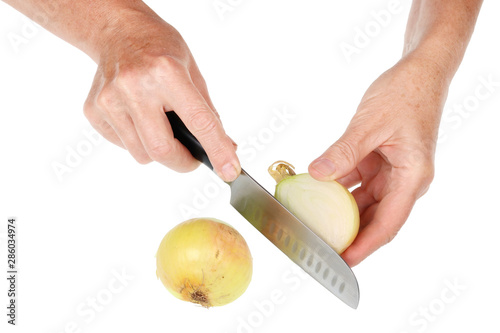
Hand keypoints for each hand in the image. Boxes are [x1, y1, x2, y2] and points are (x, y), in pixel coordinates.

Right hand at [83, 8, 239, 180]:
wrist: (117, 30)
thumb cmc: (159, 49)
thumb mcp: (192, 72)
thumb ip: (208, 113)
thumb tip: (224, 149)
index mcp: (166, 72)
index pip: (198, 121)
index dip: (217, 149)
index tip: (229, 171)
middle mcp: (135, 86)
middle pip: (162, 150)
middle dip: (183, 162)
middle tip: (192, 157)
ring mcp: (110, 99)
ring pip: (142, 154)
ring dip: (159, 151)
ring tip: (160, 124)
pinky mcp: (94, 110)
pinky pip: (124, 145)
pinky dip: (138, 141)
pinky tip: (138, 117)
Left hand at [309, 55, 448, 265]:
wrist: (419, 71)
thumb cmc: (407, 93)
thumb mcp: (371, 123)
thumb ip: (344, 151)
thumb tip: (318, 174)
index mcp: (412, 177)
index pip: (388, 223)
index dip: (365, 245)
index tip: (343, 260)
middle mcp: (405, 180)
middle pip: (375, 217)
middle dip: (350, 234)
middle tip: (321, 246)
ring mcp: (392, 171)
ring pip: (364, 201)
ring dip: (341, 211)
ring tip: (316, 224)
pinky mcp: (381, 161)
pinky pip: (358, 181)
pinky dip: (339, 187)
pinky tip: (319, 192)